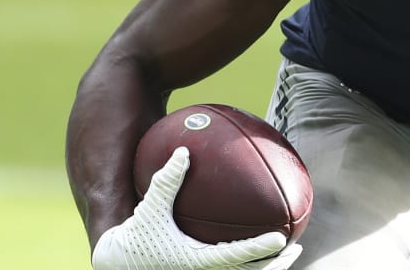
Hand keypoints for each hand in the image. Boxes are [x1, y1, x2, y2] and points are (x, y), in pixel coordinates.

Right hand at [92, 147, 302, 269]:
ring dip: (265, 269)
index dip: (259, 249)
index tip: (281, 238)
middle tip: (294, 247)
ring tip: (286, 254)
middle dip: (274, 265)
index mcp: (192, 262)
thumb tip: (184, 151)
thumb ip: (167, 180)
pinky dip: (247, 266)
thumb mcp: (148, 208)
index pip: (234, 256)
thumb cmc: (132, 236)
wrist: (115, 263)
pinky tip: (259, 254)